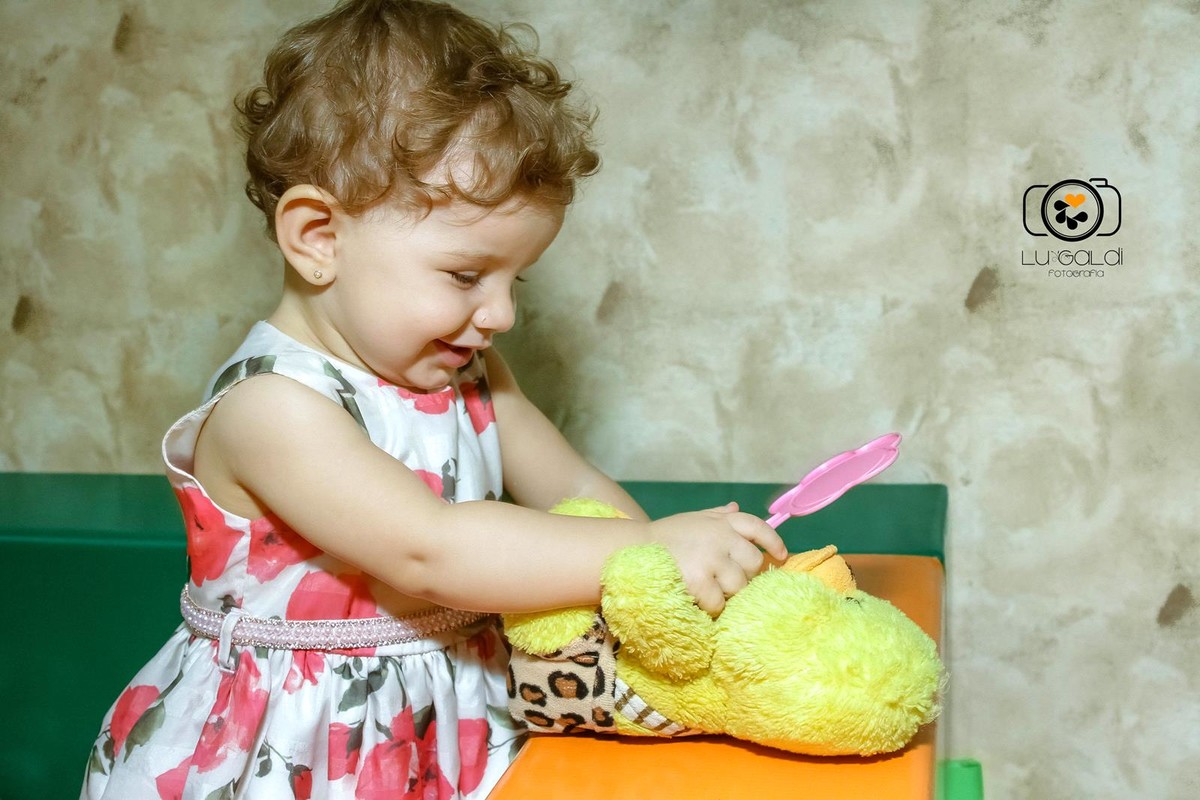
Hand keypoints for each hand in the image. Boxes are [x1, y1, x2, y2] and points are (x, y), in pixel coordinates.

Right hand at [647, 502, 788, 614]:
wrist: (631, 548)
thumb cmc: (664, 537)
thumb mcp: (692, 519)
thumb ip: (717, 515)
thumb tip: (736, 507)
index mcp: (721, 522)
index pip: (757, 527)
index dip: (773, 542)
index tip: (782, 556)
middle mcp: (720, 537)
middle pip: (754, 563)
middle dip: (744, 575)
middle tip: (727, 581)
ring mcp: (710, 559)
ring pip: (739, 586)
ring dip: (728, 593)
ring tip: (710, 591)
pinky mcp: (699, 581)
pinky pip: (719, 603)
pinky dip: (711, 607)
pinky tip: (698, 600)